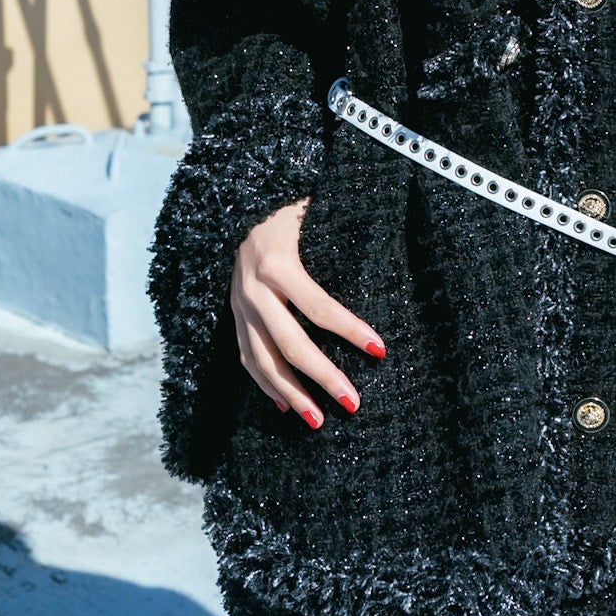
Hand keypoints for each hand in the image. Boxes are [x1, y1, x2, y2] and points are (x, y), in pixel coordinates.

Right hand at [231, 197, 386, 429]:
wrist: (232, 193)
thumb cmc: (283, 199)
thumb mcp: (310, 206)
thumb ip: (339, 227)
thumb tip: (383, 243)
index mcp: (277, 263)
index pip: (318, 307)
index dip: (350, 330)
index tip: (379, 349)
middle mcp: (254, 289)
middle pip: (291, 344)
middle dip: (322, 378)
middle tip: (352, 404)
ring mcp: (239, 304)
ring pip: (263, 360)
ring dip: (291, 394)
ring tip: (317, 421)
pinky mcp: (232, 311)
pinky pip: (245, 354)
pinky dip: (263, 383)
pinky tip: (282, 404)